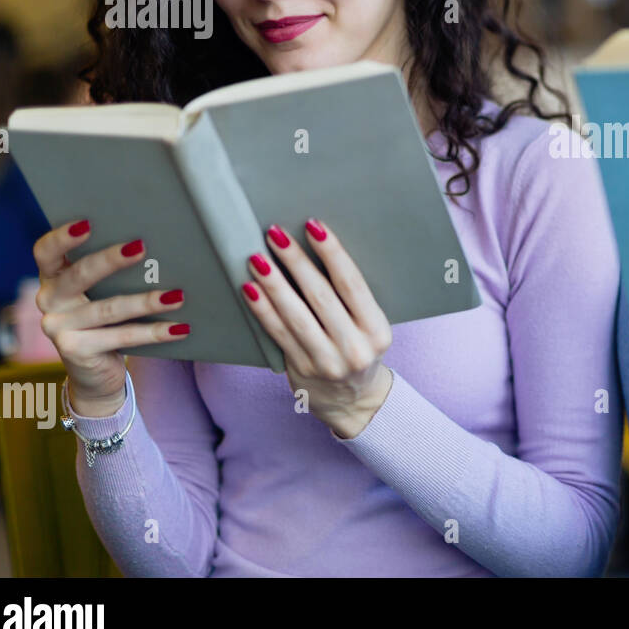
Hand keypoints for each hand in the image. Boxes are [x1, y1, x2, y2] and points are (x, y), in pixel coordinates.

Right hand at [33, 219, 188, 415]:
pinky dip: (155, 332)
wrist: (94, 373)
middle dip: (111, 260)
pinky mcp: (75, 351)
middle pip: (79, 275)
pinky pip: (122, 337)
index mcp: (53, 278)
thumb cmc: (104, 321)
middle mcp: (49, 300)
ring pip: (109, 309)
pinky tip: (180, 327)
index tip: (87, 223)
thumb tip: (155, 249)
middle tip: (141, 247)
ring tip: (177, 295)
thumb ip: (111, 274)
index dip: (62, 237)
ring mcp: (58, 328)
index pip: (46, 252)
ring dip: (146, 301)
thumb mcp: (100, 294)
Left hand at [242, 218, 392, 438]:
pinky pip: (278, 334)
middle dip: (296, 261)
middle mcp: (355, 347)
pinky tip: (250, 289)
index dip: (332, 253)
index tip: (313, 226)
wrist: (354, 402)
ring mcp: (327, 362)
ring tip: (257, 258)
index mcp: (377, 330)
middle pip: (321, 296)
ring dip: (274, 283)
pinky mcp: (302, 370)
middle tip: (275, 234)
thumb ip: (349, 299)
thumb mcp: (368, 327)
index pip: (352, 284)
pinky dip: (262, 309)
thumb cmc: (359, 351)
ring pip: (296, 315)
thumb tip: (313, 249)